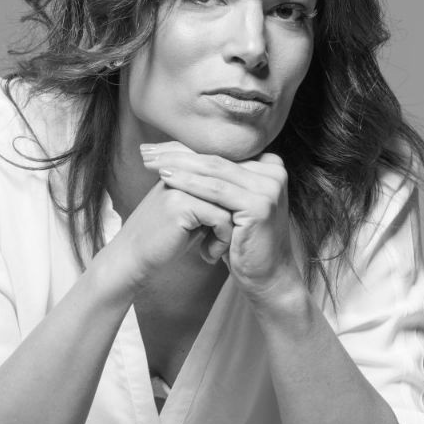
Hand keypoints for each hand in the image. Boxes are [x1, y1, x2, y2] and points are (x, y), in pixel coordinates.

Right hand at [95, 166, 233, 299]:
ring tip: (215, 250)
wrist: (131, 260)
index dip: (232, 201)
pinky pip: (221, 218)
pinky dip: (221, 239)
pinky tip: (208, 255)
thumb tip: (244, 195)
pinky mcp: (181, 205)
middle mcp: (181, 171)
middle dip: (233, 216)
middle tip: (228, 240)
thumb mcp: (190, 214)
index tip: (232, 226)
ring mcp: (180, 186)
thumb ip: (211, 200)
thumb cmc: (164, 240)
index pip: (222, 173)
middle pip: (228, 186)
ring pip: (229, 203)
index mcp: (182, 168)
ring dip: (227, 232)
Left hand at [139, 143, 302, 300]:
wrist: (265, 276)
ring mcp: (269, 188)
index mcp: (270, 166)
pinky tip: (168, 180)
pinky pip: (217, 191)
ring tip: (153, 164)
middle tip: (148, 151)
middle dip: (178, 154)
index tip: (156, 147)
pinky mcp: (260, 206)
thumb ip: (217, 178)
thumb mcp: (229, 204)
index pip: (220, 151)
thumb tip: (178, 151)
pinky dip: (190, 184)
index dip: (186, 147)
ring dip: (179, 166)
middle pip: (217, 159)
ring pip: (215, 171)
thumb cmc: (242, 241)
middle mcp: (275, 172)